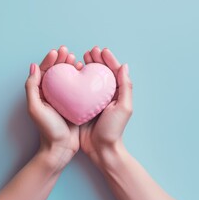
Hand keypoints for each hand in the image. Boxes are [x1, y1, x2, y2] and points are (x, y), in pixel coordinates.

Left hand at [25, 46, 81, 171]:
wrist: (61, 147)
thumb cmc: (48, 129)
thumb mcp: (35, 108)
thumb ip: (32, 87)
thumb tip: (34, 66)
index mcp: (40, 93)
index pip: (43, 72)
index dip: (49, 60)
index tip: (57, 52)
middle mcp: (51, 94)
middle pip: (55, 72)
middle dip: (60, 60)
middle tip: (67, 52)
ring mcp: (62, 98)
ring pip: (66, 78)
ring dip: (70, 67)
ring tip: (76, 60)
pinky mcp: (73, 103)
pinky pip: (75, 88)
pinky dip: (78, 79)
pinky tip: (83, 73)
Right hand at [79, 46, 132, 163]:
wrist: (100, 148)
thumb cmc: (113, 129)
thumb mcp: (124, 108)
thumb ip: (125, 87)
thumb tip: (124, 66)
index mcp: (116, 94)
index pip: (114, 72)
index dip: (108, 60)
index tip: (101, 50)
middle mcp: (105, 95)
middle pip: (101, 73)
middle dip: (96, 60)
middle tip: (89, 51)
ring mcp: (93, 100)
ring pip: (90, 79)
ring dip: (87, 67)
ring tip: (81, 58)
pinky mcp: (82, 106)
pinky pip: (79, 90)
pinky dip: (77, 80)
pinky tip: (73, 73)